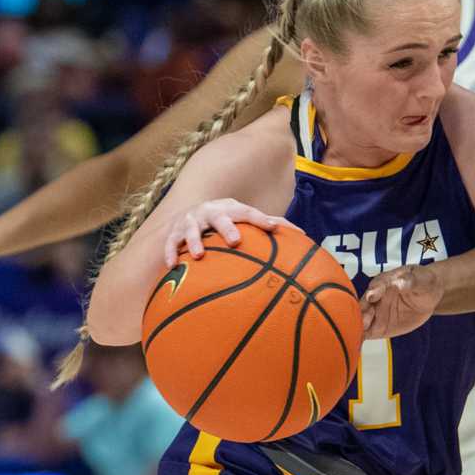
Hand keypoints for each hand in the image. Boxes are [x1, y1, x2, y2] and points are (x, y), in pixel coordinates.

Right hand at [162, 199, 291, 266]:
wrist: (193, 212)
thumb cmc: (228, 219)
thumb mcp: (246, 218)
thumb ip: (270, 225)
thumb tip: (304, 234)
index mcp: (230, 208)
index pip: (247, 212)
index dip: (260, 218)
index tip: (272, 227)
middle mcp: (210, 212)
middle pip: (220, 218)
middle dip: (227, 228)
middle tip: (236, 241)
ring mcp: (191, 221)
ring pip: (192, 230)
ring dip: (194, 241)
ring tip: (198, 256)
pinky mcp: (175, 232)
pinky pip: (171, 243)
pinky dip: (170, 252)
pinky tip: (171, 265)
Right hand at [361, 265, 441, 339]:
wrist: (429, 296)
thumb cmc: (423, 282)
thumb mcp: (421, 279)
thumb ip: (409, 281)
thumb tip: (399, 283)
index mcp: (384, 281)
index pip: (377, 286)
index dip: (374, 292)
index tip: (372, 297)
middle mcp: (376, 297)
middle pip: (365, 304)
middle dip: (363, 312)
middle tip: (364, 319)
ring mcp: (376, 312)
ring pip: (363, 319)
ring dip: (360, 325)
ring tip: (362, 331)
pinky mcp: (378, 326)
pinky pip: (367, 332)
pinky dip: (361, 337)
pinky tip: (358, 342)